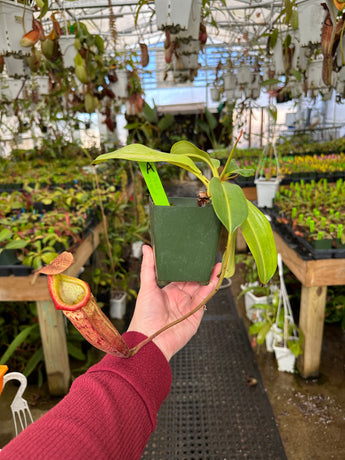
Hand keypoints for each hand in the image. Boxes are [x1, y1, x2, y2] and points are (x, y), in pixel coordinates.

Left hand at [127, 245, 221, 360]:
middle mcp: (180, 298)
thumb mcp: (146, 286)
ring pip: (202, 288)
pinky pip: (204, 299)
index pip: (180, 276)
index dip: (188, 266)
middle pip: (194, 281)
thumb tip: (147, 247)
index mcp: (168, 291)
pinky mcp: (196, 314)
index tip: (193, 255)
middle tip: (208, 257)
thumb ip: (149, 267)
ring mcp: (189, 306)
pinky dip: (211, 288)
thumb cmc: (145, 315)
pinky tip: (215, 277)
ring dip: (210, 277)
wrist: (152, 339)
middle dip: (201, 270)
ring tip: (217, 264)